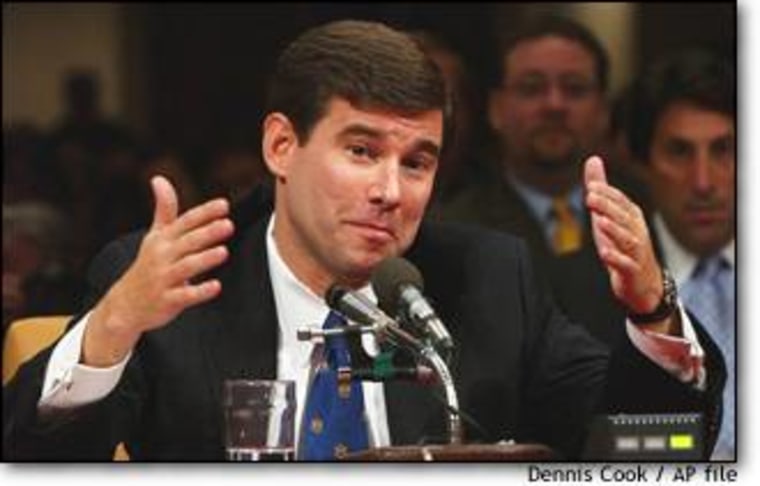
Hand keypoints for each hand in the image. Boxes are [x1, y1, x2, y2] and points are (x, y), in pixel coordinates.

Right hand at [84, 176, 234, 365]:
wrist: (124, 304)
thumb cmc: (148, 266)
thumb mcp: (154, 236)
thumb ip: (164, 209)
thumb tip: (159, 179)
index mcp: (162, 239)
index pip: (185, 222)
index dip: (204, 213)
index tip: (224, 204)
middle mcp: (162, 257)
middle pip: (187, 242)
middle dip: (207, 233)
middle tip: (228, 225)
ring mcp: (163, 279)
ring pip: (186, 267)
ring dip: (204, 259)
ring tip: (223, 252)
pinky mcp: (167, 301)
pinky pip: (184, 296)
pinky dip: (199, 292)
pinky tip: (216, 286)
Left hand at [584, 156, 676, 334]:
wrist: (642, 282)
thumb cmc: (623, 244)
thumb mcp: (608, 214)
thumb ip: (601, 189)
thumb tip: (593, 159)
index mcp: (631, 217)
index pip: (621, 202)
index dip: (607, 194)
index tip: (591, 186)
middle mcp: (636, 232)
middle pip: (623, 217)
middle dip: (607, 207)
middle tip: (590, 197)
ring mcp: (635, 253)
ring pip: (627, 240)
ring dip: (614, 230)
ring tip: (599, 222)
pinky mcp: (631, 271)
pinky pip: (626, 265)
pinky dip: (616, 259)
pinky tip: (605, 253)